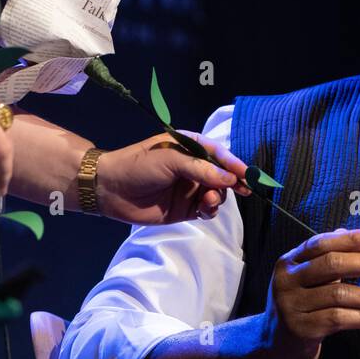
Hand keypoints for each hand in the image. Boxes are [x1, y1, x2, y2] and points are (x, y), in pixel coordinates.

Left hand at [95, 130, 250, 224]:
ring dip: (217, 197)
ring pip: (217, 193)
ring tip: (207, 201)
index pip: (220, 155)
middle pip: (223, 175)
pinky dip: (210, 210)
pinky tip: (204, 210)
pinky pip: (206, 209)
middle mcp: (193, 168)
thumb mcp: (171, 159)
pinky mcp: (184, 209)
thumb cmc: (138, 165)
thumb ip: (202, 168)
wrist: (110, 189)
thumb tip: (230, 178)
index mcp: (190, 148)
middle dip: (232, 183)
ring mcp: (190, 189)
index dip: (236, 164)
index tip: (249, 175)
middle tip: (243, 191)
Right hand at [256, 228, 359, 358]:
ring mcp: (291, 305)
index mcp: (288, 262)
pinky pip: (337, 319)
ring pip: (338, 294)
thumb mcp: (305, 279)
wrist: (274, 346)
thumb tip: (350, 234)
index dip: (349, 239)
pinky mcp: (300, 329)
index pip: (321, 243)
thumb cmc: (298, 306)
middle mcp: (286, 281)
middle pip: (331, 264)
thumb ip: (325, 257)